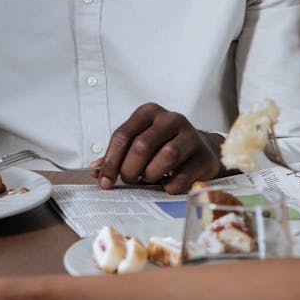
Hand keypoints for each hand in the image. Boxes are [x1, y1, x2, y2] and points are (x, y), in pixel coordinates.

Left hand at [93, 103, 221, 193]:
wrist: (201, 150)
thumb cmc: (163, 146)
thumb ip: (118, 155)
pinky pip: (182, 177)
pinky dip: (169, 186)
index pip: (123, 135)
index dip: (111, 161)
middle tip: (130, 180)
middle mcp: (170, 119)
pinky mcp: (204, 156)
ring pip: (166, 156)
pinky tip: (166, 185)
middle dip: (130, 169)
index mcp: (148, 112)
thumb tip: (96, 171)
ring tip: (148, 179)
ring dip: (151, 174)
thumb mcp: (140, 142)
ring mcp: (191, 136)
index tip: (105, 182)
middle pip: (143, 145)